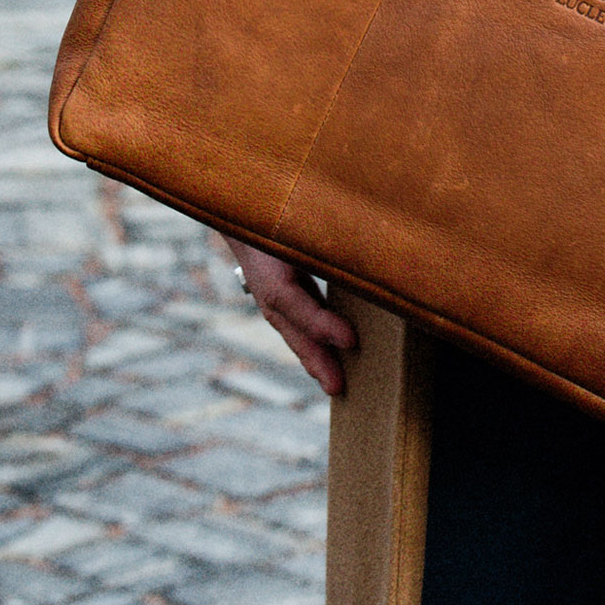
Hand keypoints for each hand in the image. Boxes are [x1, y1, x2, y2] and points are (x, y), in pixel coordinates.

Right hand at [223, 236, 357, 397]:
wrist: (243, 217)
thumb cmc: (278, 220)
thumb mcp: (298, 230)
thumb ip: (325, 241)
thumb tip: (361, 246)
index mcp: (275, 279)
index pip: (302, 308)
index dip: (326, 327)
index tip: (352, 341)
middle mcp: (271, 297)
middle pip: (297, 335)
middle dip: (319, 362)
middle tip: (340, 387)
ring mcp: (274, 303)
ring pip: (297, 338)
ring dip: (315, 362)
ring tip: (335, 385)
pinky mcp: (281, 304)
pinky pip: (298, 330)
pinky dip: (312, 348)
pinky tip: (326, 360)